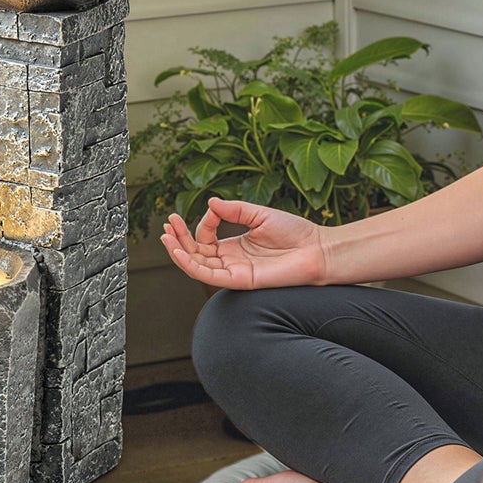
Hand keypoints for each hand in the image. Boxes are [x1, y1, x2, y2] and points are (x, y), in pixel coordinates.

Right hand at [160, 197, 327, 291]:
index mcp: (235, 245)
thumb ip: (234, 210)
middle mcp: (231, 260)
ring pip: (197, 265)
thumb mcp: (259, 214)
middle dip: (179, 238)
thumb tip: (210, 202)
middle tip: (166, 223)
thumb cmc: (295, 233)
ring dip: (178, 252)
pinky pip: (209, 276)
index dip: (201, 224)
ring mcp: (234, 271)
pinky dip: (191, 265)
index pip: (206, 238)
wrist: (317, 249)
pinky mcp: (240, 280)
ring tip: (165, 236)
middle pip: (196, 253)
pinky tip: (179, 252)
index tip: (211, 210)